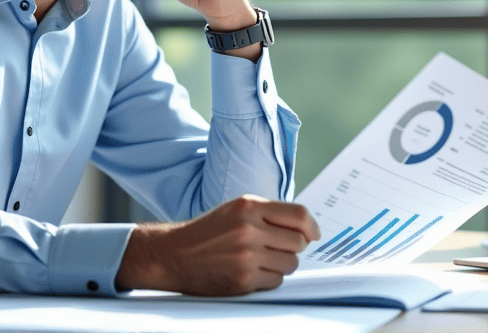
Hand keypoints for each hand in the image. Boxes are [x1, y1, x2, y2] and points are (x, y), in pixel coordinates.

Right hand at [114, 195, 320, 295]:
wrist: (173, 254)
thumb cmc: (207, 232)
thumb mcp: (235, 209)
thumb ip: (267, 213)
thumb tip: (305, 227)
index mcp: (248, 206)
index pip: (299, 215)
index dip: (312, 227)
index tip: (313, 234)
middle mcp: (248, 229)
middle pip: (298, 242)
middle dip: (293, 247)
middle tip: (278, 248)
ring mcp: (246, 255)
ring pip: (290, 264)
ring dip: (282, 264)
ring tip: (262, 260)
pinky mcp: (243, 279)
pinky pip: (276, 281)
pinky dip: (269, 278)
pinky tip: (252, 271)